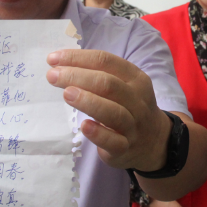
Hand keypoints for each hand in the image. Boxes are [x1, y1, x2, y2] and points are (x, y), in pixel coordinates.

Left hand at [47, 49, 170, 171]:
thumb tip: (60, 64)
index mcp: (135, 78)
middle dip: (77, 76)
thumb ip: (98, 75)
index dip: (78, 58)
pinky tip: (84, 126)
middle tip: (53, 76)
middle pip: (108, 84)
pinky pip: (113, 141)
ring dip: (88, 101)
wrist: (154, 140)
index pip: (106, 61)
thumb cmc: (128, 107)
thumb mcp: (123, 86)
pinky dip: (98, 133)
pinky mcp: (125, 148)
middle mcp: (137, 100)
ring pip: (113, 112)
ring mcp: (133, 125)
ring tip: (66, 94)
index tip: (53, 59)